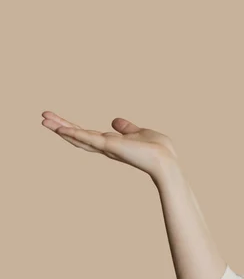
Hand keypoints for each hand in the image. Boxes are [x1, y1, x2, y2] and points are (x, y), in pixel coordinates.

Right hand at [41, 111, 178, 177]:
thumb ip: (126, 128)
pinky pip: (89, 139)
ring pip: (79, 137)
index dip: (72, 128)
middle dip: (60, 127)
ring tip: (44, 120)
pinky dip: (75, 134)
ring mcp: (107, 147)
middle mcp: (106, 147)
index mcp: (112, 144)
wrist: (166, 161)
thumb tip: (114, 121)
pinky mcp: (110, 147)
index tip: (58, 120)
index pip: (87, 135)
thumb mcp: (139, 132)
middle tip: (43, 117)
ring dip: (61, 128)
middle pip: (78, 137)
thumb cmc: (158, 150)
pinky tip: (61, 129)